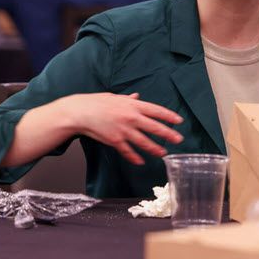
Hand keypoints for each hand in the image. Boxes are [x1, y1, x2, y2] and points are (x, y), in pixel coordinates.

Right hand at [56, 92, 183, 164]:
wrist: (80, 112)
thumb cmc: (97, 103)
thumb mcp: (115, 97)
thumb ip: (128, 99)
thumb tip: (137, 97)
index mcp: (133, 105)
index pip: (156, 111)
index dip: (169, 116)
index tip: (179, 121)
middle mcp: (131, 118)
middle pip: (155, 127)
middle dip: (168, 134)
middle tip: (178, 140)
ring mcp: (124, 130)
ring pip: (144, 142)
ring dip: (155, 148)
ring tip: (163, 153)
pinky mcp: (115, 141)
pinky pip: (127, 151)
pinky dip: (134, 157)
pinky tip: (140, 161)